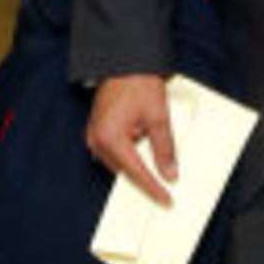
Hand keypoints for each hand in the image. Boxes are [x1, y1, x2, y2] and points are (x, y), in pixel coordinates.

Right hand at [86, 74, 175, 206]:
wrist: (123, 63)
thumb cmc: (138, 84)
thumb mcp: (158, 118)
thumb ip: (164, 149)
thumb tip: (169, 173)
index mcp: (111, 138)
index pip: (136, 172)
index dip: (153, 188)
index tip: (165, 200)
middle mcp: (97, 140)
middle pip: (125, 170)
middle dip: (144, 177)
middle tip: (165, 186)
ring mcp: (94, 136)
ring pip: (118, 163)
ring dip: (135, 164)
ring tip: (155, 162)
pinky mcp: (96, 131)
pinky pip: (112, 153)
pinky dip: (127, 155)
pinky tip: (140, 150)